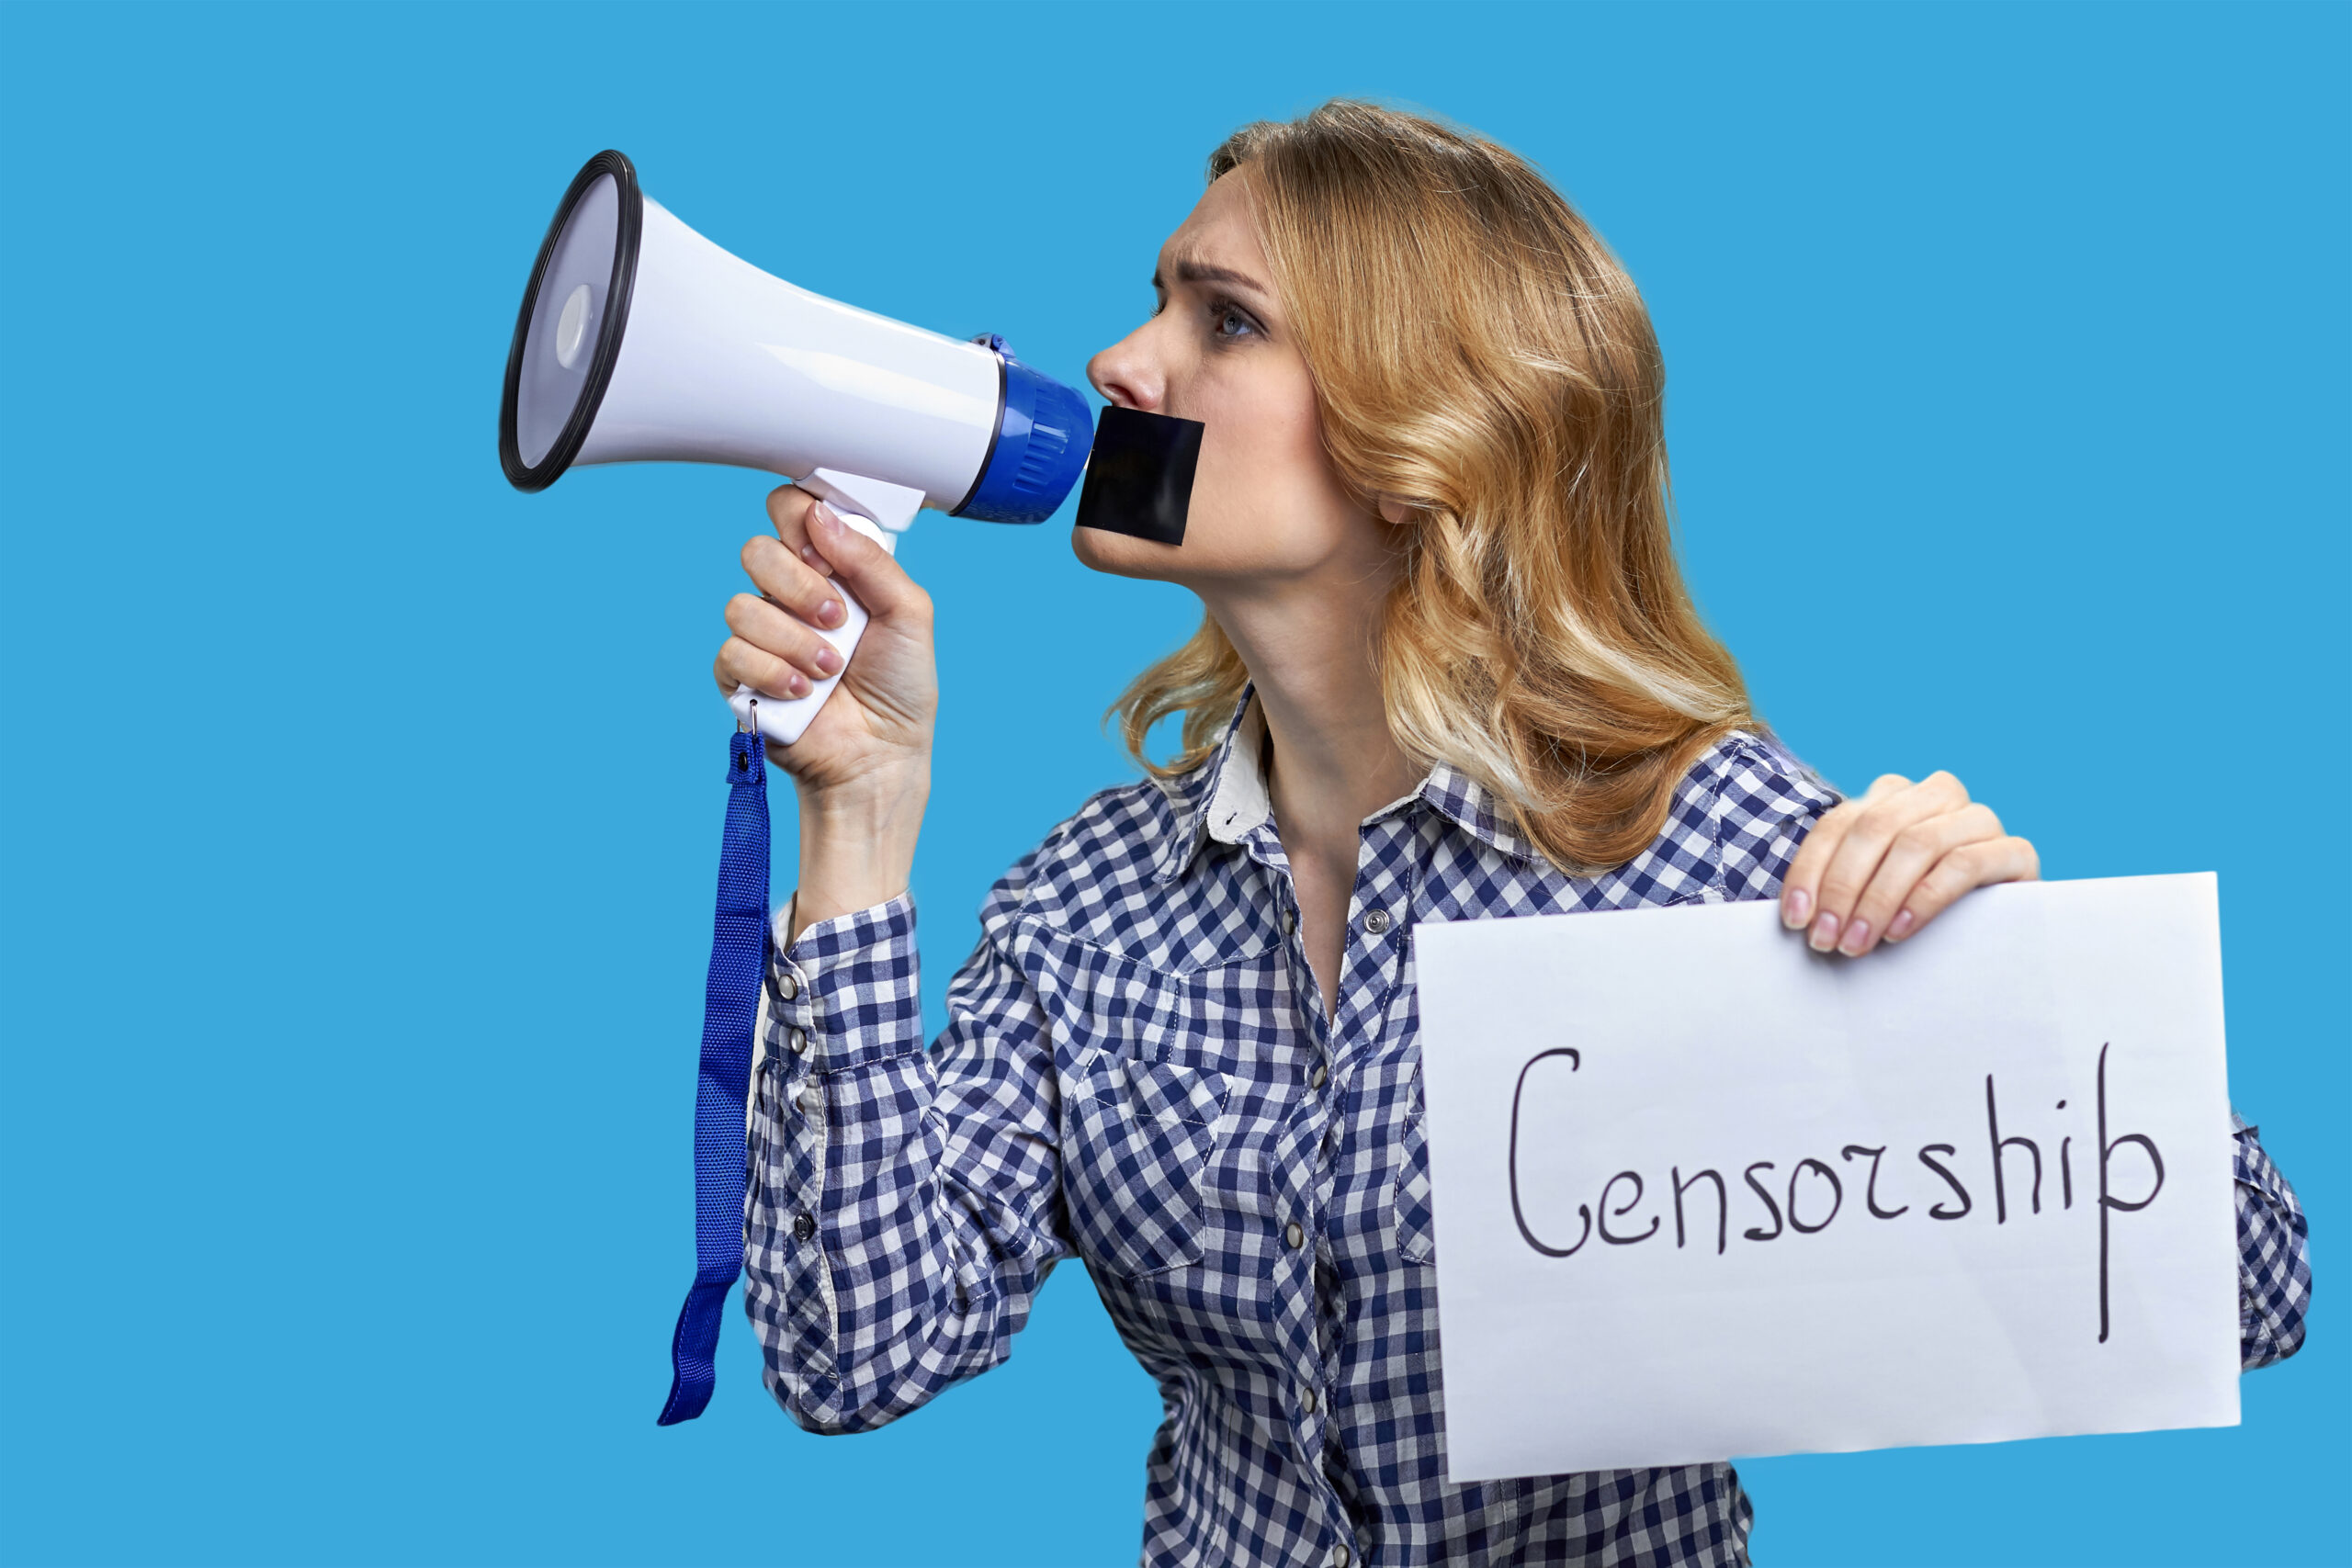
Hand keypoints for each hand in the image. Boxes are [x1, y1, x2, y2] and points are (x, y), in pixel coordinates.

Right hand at [713, 486, 935, 936]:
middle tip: (838, 618)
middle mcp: (791, 596)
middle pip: (757, 550)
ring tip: (831, 668)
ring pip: (741, 605)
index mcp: (831, 570)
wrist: (883, 757)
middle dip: (800, 585)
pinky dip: (771, 672)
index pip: (792, 513)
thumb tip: (821, 515)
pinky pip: (731, 654)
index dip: (802, 522)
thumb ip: (871, 559)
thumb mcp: (910, 612)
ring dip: (793, 639)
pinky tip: (802, 691)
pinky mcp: (740, 678)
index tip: (828, 553)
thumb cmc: (901, 688)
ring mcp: (763, 636)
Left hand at [1778, 772, 2038, 956]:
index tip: (1795, 920)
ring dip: (1879, 897)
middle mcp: (1937, 795)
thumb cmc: (1915, 912)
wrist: (1995, 935)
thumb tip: (1797, 915)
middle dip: (1842, 887)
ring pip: (1917, 842)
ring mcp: (1979, 819)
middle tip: (1827, 938)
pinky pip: (1965, 863)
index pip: (1839, 823)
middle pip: (1875, 827)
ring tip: (1859, 942)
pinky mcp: (2014, 852)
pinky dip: (1926, 897)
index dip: (1810, 870)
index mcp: (1894, 796)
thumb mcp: (1870, 893)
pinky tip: (1900, 929)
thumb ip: (1839, 887)